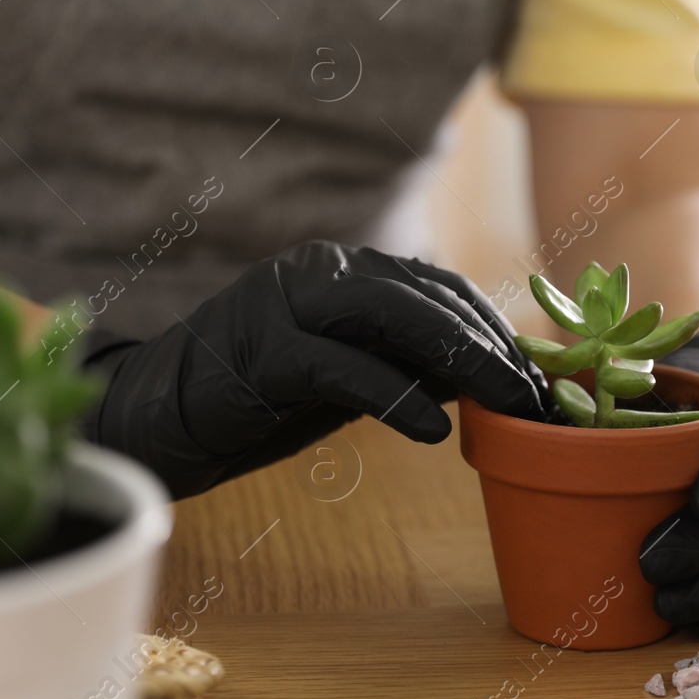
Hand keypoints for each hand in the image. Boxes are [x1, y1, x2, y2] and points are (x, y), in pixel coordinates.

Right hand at [78, 241, 546, 498]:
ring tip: (506, 405)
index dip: (492, 325)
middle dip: (491, 345)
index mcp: (341, 268)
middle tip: (537, 396)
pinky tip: (436, 431)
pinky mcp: (263, 348)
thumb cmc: (262, 399)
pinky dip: (398, 397)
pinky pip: (347, 368)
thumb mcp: (348, 374)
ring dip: (462, 361)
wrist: (162, 419)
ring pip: (395, 317)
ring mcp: (286, 302)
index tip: (535, 373)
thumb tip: (484, 372)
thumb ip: (406, 362)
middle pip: (426, 295)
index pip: (437, 284)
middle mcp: (317, 270)